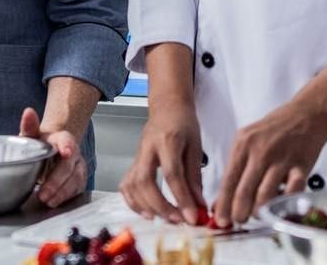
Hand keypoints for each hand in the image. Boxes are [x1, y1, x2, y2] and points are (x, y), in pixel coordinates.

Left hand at [20, 108, 86, 207]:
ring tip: (47, 201)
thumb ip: (30, 126)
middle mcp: (74, 153)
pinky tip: (55, 202)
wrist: (53, 150)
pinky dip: (66, 197)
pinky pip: (77, 189)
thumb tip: (28, 112)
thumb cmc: (42, 143)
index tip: (66, 152)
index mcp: (63, 139)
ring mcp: (78, 167)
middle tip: (43, 193)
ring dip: (62, 192)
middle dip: (57, 181)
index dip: (67, 147)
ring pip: (76, 180)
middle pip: (69, 166)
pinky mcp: (79, 180)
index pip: (67, 142)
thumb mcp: (33, 134)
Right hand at [119, 95, 203, 224]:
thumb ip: (195, 176)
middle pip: (145, 181)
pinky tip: (148, 211)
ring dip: (146, 207)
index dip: (181, 198)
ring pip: (132, 185)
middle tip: (178, 220)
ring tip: (165, 218)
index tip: (192, 216)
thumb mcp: (196, 146)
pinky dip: (133, 202)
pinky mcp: (132, 162)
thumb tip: (199, 205)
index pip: (172, 173)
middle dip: (160, 206)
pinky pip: (126, 185)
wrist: (167, 106)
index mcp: (168, 140)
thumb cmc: (183, 123)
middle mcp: (148, 148)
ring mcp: (137, 155)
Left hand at [213, 101, 326, 227]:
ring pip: (265, 195)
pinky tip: (279, 207)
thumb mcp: (248, 141)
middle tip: (238, 221)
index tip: (220, 220)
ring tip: (257, 215)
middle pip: (244, 191)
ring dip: (259, 211)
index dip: (223, 204)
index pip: (228, 180)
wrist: (306, 114)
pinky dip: (284, 204)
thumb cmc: (274, 129)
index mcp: (243, 144)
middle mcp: (260, 151)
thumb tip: (220, 201)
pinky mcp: (301, 166)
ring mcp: (281, 159)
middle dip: (239, 212)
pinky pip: (291, 192)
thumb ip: (235, 169)